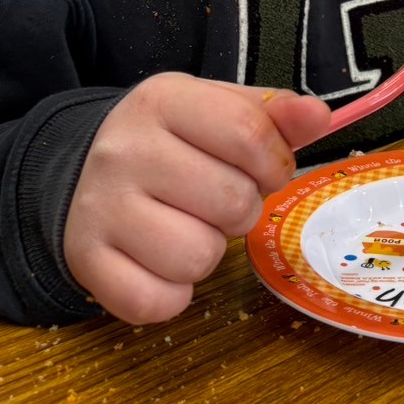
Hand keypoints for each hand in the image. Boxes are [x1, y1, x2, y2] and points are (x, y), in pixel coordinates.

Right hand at [63, 75, 330, 323]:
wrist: (85, 169)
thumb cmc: (172, 140)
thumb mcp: (219, 109)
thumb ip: (274, 114)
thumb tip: (319, 117)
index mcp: (162, 100)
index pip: (248, 133)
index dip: (274, 161)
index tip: (265, 168)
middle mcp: (124, 149)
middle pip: (231, 201)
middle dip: (242, 209)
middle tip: (218, 199)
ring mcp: (99, 207)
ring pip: (197, 257)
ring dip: (209, 252)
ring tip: (190, 226)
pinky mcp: (85, 261)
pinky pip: (156, 303)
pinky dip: (172, 294)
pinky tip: (161, 262)